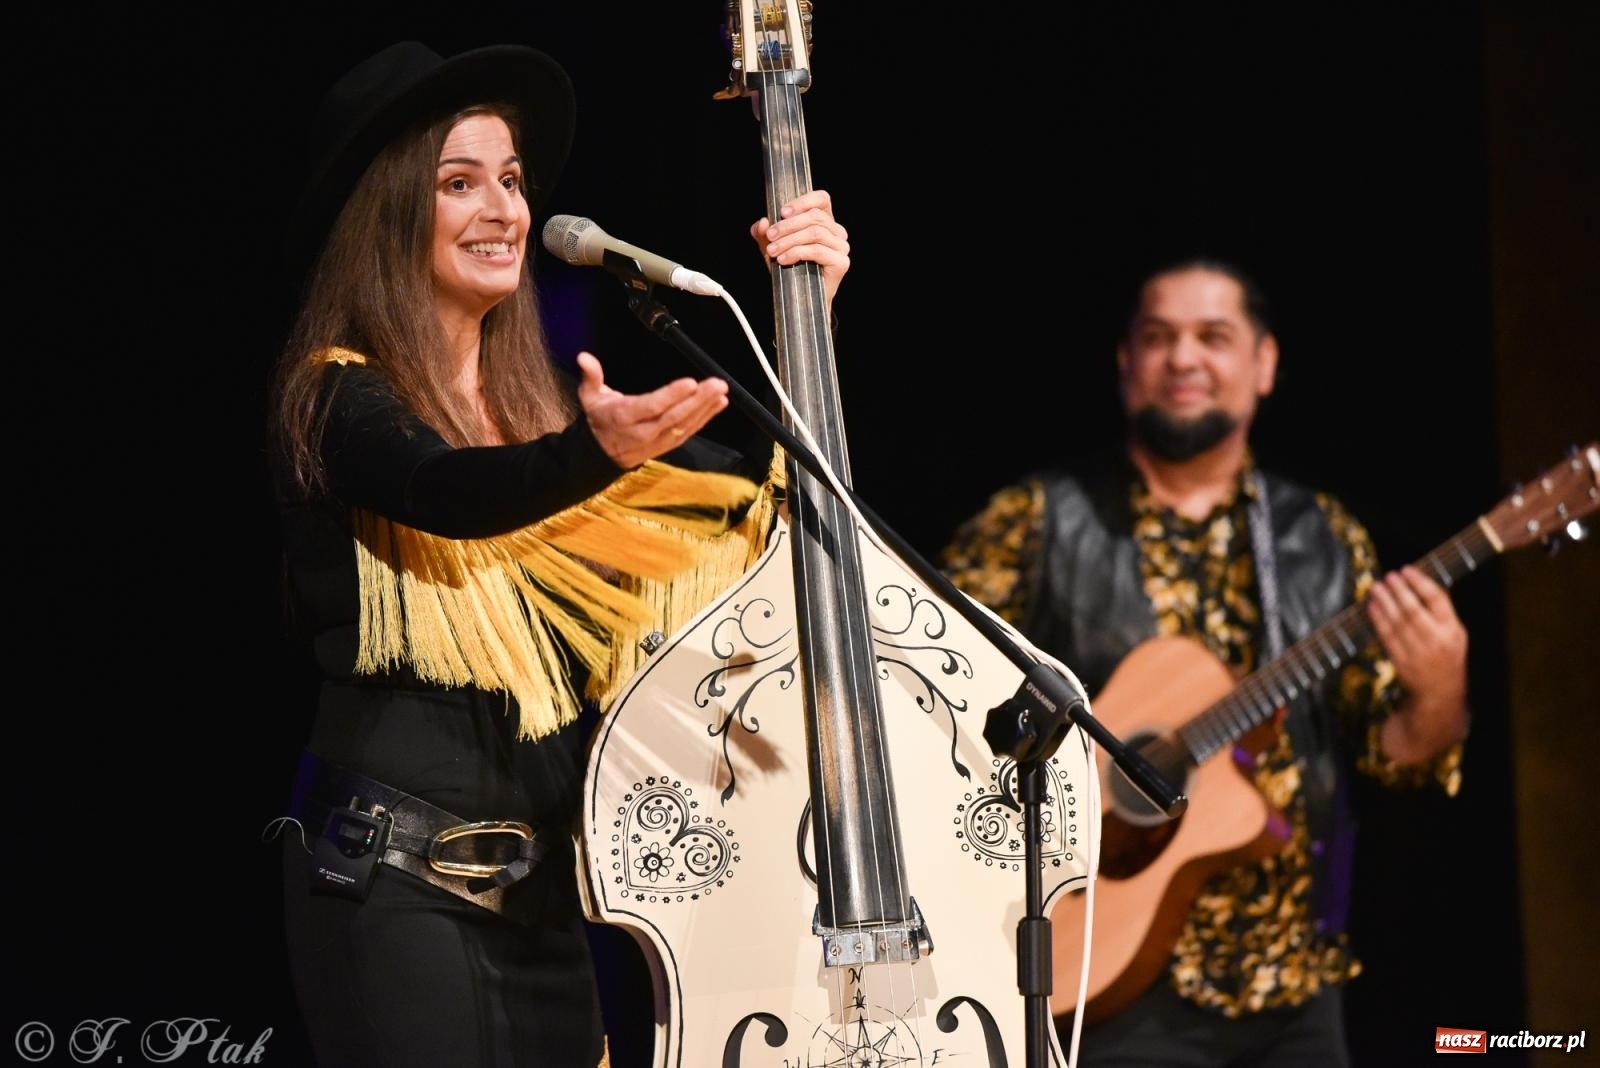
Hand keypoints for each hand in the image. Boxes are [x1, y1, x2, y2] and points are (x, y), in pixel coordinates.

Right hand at [576, 351, 728, 468]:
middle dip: (698, 400)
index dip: (671, 396)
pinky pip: (688, 432)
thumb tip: (583, 357)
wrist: (600, 453)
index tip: (690, 383)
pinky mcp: (667, 445)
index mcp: (624, 417)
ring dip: (706, 409)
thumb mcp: (589, 397)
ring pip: (684, 426)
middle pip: (674, 416)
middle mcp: (643, 432)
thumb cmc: (599, 418)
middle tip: (716, 384)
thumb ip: (590, 376)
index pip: (652, 406)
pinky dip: (705, 418)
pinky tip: (718, 405)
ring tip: (721, 393)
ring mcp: (657, 441)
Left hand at [750, 189, 850, 307]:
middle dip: (788, 225)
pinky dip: (797, 252)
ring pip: (815, 232)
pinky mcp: (841, 263)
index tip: (782, 212)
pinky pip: (818, 250)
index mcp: (825, 221)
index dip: (803, 201)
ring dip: (790, 240)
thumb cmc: (790, 269)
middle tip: (770, 236)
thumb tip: (762, 223)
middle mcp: (837, 232)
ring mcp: (841, 247)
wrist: (800, 301)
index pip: (821, 199)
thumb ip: (764, 234)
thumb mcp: (773, 247)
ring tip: (773, 251)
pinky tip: (783, 259)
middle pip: (815, 216)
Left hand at [1369, 564, 1469, 760]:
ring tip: (1376, 587)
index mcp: (1453, 630)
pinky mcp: (1401, 661)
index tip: (1407, 569)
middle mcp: (1437, 640)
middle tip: (1388, 576)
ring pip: (1397, 622)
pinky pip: (1387, 637)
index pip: (1437, 600)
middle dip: (1399, 591)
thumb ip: (1443, 611)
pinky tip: (1372, 607)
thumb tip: (1425, 581)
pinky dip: (1378, 620)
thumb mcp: (1456, 634)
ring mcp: (1418, 652)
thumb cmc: (1447, 656)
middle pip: (1413, 610)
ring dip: (1385, 602)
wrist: (1440, 692)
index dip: (1420, 582)